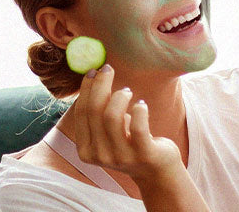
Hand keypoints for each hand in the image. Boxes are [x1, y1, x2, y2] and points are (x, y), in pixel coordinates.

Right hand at [73, 65, 183, 184]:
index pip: (81, 113)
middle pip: (95, 111)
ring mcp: (121, 157)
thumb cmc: (131, 143)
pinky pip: (138, 126)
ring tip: (128, 91)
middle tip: (109, 69)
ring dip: (120, 96)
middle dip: (101, 85)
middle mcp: (99, 155)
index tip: (93, 71)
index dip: (86, 89)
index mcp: (86, 149)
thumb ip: (99, 112)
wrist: (156, 170)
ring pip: (112, 117)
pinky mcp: (143, 154)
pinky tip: (142, 104)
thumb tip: (94, 75)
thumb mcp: (109, 132)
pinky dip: (139, 109)